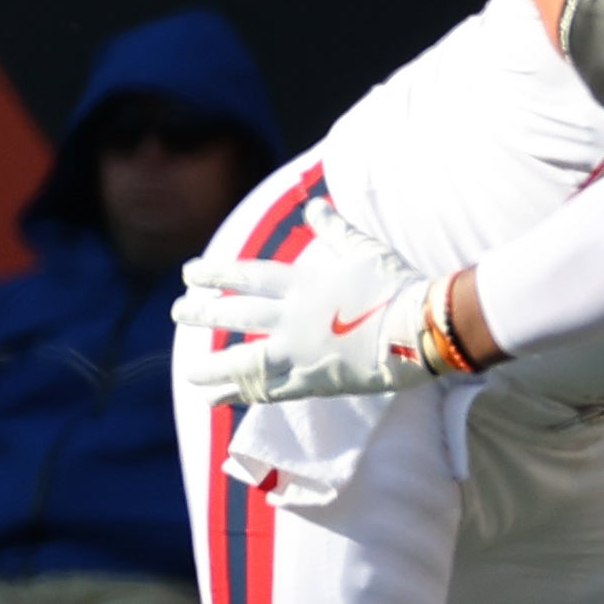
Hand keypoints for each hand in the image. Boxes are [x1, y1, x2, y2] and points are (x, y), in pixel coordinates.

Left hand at [176, 206, 467, 405]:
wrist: (426, 328)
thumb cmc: (399, 285)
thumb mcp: (364, 249)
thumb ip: (334, 229)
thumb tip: (315, 204)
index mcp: (304, 284)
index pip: (248, 277)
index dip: (216, 274)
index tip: (189, 274)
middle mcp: (294, 318)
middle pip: (238, 316)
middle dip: (205, 314)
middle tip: (178, 312)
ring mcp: (301, 352)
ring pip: (245, 361)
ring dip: (213, 367)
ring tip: (187, 372)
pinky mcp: (316, 382)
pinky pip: (270, 391)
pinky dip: (242, 395)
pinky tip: (218, 400)